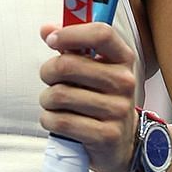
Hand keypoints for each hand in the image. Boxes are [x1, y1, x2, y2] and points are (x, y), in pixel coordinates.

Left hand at [38, 22, 137, 171]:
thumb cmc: (101, 99)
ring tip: (53, 103)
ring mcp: (118, 110)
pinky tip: (56, 120)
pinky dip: (49, 120)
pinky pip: (61, 121)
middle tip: (49, 79)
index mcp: (123, 59)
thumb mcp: (95, 70)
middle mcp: (125, 82)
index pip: (101, 33)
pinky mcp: (106, 135)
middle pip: (68, 65)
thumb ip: (71, 47)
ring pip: (59, 95)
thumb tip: (46, 29)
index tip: (52, 40)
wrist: (122, 143)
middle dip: (47, 72)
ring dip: (46, 100)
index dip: (71, 33)